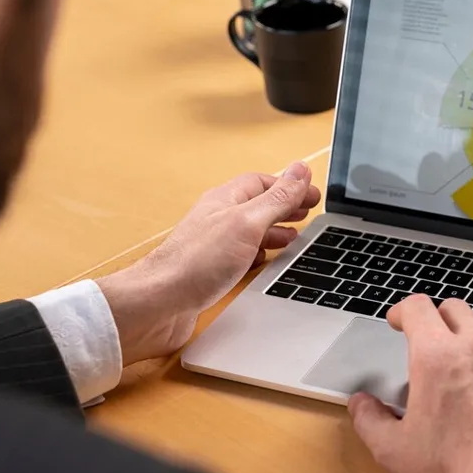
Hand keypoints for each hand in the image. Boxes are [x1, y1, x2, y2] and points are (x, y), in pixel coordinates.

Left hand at [96, 161, 320, 364]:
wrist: (160, 303)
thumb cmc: (197, 262)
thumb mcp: (248, 222)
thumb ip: (277, 198)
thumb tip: (300, 169)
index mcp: (226, 200)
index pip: (262, 182)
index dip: (289, 185)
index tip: (312, 193)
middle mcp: (219, 220)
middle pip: (257, 205)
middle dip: (284, 207)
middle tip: (308, 212)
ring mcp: (214, 246)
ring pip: (250, 231)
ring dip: (274, 230)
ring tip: (294, 236)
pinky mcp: (212, 271)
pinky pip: (242, 255)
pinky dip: (260, 254)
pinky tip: (266, 262)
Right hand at [348, 295, 472, 472]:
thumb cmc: (451, 472)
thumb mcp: (392, 450)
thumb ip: (370, 420)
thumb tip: (361, 405)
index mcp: (436, 359)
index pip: (418, 310)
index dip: (404, 310)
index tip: (400, 320)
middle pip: (459, 310)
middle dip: (441, 316)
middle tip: (435, 332)